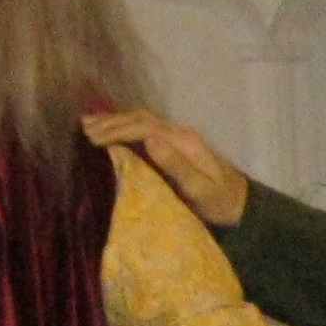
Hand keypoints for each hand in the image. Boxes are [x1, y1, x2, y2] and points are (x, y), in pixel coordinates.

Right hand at [84, 108, 248, 226]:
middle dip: (111, 122)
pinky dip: (125, 129)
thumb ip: (177, 164)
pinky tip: (110, 134)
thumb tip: (149, 138)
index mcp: (183, 141)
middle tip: (82, 130)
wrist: (243, 206)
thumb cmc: (221, 202)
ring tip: (88, 127)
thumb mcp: (201, 189)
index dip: (116, 129)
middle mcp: (180, 134)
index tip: (92, 138)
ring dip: (115, 122)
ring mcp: (178, 139)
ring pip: (142, 122)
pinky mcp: (176, 147)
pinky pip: (146, 131)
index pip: (143, 126)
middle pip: (140, 119)